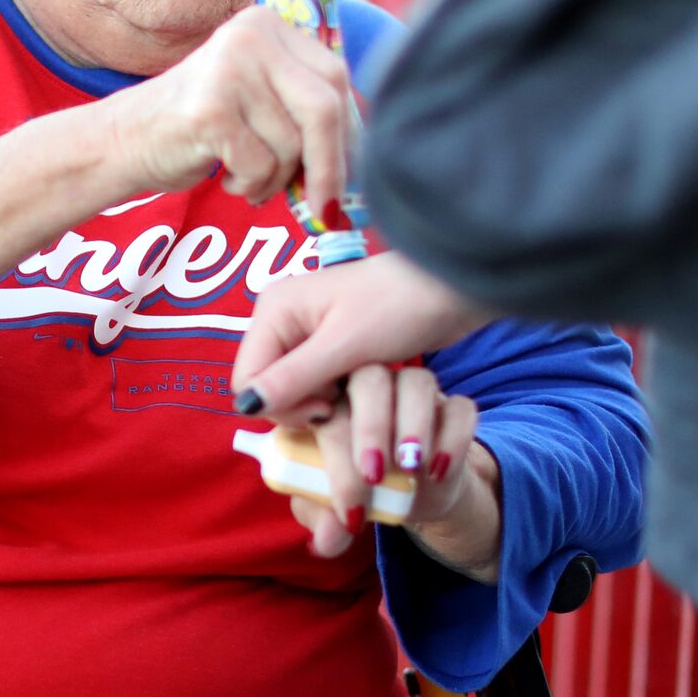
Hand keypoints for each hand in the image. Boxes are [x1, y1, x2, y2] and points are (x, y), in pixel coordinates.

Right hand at [98, 4, 353, 210]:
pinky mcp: (210, 109)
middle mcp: (252, 36)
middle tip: (324, 207)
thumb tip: (372, 159)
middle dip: (331, 167)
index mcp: (270, 25)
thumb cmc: (202, 128)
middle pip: (324, 108)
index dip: (350, 135)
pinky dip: (250, 184)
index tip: (347, 176)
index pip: (335, 79)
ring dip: (276, 179)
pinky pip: (260, 164)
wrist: (126, 139)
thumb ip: (306, 109)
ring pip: (291, 145)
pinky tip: (226, 176)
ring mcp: (229, 69)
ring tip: (246, 176)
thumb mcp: (259, 99)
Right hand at [233, 249, 489, 419]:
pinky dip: (331, 396)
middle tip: (340, 404)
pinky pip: (313, 384)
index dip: (278, 405)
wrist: (452, 288)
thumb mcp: (344, 346)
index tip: (325, 409)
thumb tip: (245, 407)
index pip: (247, 379)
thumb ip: (293, 377)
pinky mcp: (330, 347)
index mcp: (274, 310)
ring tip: (353, 397)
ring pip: (291, 389)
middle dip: (298, 405)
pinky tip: (356, 394)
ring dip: (317, 404)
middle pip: (266, 385)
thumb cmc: (398, 307)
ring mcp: (305, 334)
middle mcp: (282, 320)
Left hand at [288, 365, 498, 580]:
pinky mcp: (452, 407)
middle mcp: (371, 386)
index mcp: (331, 401)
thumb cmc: (362, 491)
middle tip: (376, 475)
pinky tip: (441, 471)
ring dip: (414, 425)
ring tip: (411, 468)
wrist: (412, 495)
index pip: (325, 410)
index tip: (350, 507)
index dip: (335, 456)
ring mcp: (414, 392)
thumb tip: (326, 541)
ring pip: (417, 381)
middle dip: (372, 426)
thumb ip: (323, 520)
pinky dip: (454, 438)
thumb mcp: (338, 510)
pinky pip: (460, 407)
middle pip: (370, 378)